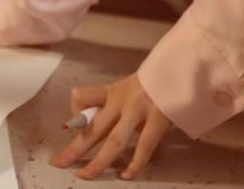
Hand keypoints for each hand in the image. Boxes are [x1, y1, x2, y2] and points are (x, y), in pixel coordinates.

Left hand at [51, 75, 174, 179]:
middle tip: (58, 162)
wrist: (184, 67)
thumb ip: (118, 106)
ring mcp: (139, 109)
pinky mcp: (159, 118)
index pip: (81, 96)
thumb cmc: (157, 83)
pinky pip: (144, 145)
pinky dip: (135, 163)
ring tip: (85, 175)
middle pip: (92, 126)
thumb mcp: (132, 88)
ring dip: (98, 160)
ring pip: (114, 140)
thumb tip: (97, 125)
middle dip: (74, 147)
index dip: (75, 112)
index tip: (75, 125)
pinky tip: (126, 175)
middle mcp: (121, 99)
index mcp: (112, 90)